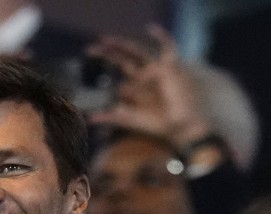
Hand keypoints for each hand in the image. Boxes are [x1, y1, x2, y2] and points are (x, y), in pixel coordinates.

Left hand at [86, 24, 214, 149]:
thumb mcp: (131, 119)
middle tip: (90, 50)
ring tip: (105, 41)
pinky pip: (168, 48)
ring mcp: (156, 72)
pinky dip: (162, 37)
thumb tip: (90, 119)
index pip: (117, 78)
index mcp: (136, 90)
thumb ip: (111, 117)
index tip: (89, 68)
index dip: (103, 75)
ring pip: (137, 52)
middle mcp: (144, 79)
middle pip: (123, 61)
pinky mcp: (170, 68)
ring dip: (121, 45)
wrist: (180, 127)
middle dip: (107, 55)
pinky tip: (151, 28)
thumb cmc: (159, 125)